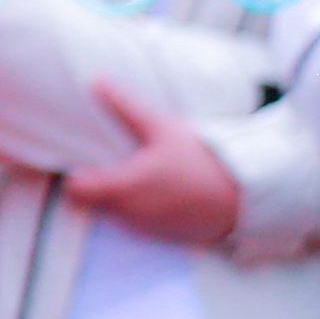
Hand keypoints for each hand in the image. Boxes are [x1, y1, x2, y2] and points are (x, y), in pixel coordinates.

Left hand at [63, 79, 244, 247]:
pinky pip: (138, 227)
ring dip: (119, 201)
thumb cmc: (201, 158)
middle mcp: (129, 213)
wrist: (245, 192)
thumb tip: (96, 80)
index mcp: (123, 186)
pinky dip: (141, 213)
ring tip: (141, 179)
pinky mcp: (162, 238)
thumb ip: (125, 107)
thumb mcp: (162, 128)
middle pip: (91, 204)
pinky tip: (158, 195)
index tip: (88, 164)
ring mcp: (145, 229)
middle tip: (113, 168)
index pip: (74, 191)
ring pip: (114, 217)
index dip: (77, 177)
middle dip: (97, 188)